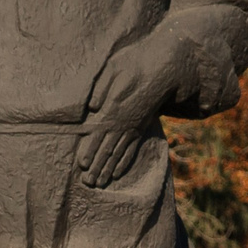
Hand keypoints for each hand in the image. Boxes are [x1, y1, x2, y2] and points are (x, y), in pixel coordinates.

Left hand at [79, 36, 184, 187]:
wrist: (164, 67)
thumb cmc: (136, 63)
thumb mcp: (116, 68)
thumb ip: (102, 87)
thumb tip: (93, 107)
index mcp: (114, 110)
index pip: (98, 134)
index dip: (90, 150)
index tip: (83, 165)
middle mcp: (123, 123)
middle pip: (107, 149)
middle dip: (97, 167)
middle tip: (88, 183)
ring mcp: (133, 127)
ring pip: (119, 153)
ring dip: (108, 169)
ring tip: (100, 183)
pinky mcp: (140, 128)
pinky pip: (132, 149)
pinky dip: (123, 162)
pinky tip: (116, 173)